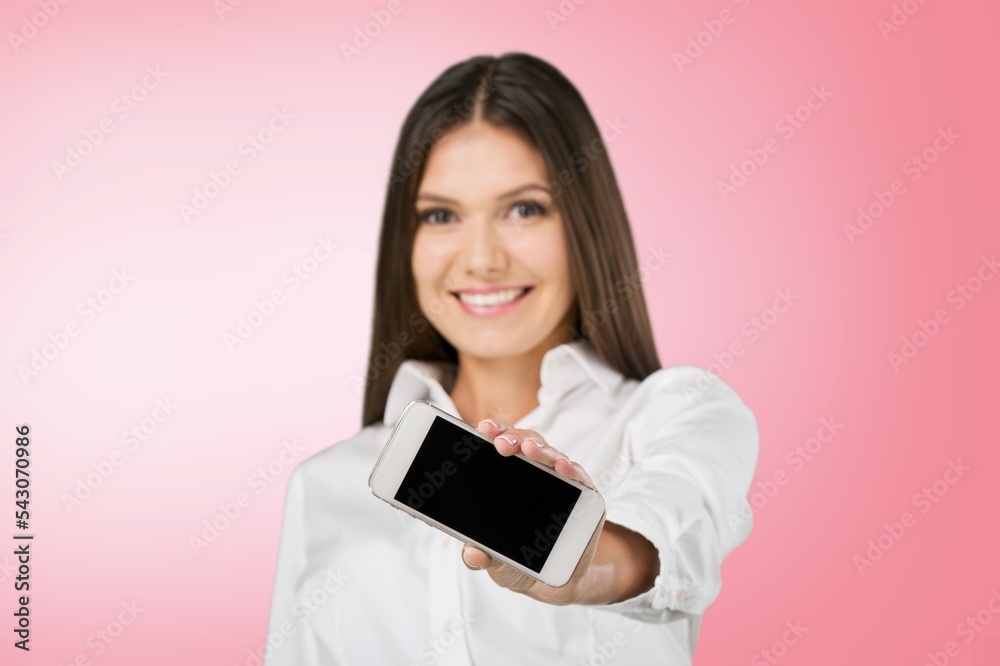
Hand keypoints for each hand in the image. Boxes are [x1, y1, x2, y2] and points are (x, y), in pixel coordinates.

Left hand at [459, 419, 627, 605]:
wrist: (553, 581)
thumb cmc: (519, 561)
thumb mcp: (496, 562)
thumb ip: (483, 556)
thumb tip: (470, 554)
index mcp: (509, 477)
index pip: (503, 445)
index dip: (495, 433)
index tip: (482, 429)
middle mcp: (536, 473)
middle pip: (526, 443)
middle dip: (514, 438)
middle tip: (501, 443)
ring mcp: (561, 482)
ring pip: (551, 456)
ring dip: (541, 451)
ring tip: (529, 449)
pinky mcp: (584, 496)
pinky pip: (579, 477)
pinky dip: (572, 470)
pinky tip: (564, 468)